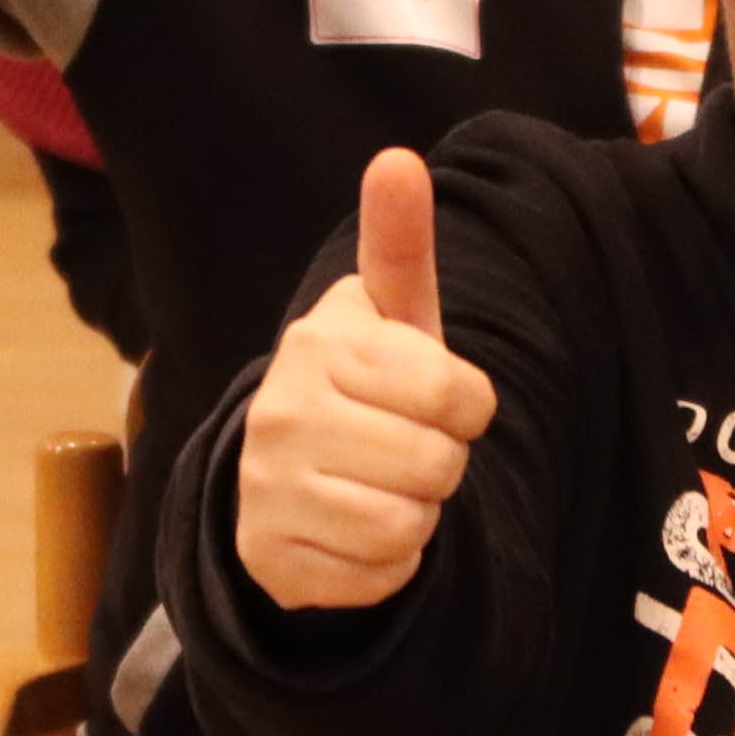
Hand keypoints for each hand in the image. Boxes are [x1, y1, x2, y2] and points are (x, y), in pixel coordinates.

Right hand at [236, 147, 495, 612]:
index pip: (457, 395)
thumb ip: (399, 243)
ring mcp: (267, 491)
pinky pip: (380, 575)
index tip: (436, 400)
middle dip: (441, 463)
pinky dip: (389, 563)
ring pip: (409, 524)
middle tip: (405, 447)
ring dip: (418, 514)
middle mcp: (281, 414)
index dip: (467, 406)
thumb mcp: (392, 317)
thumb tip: (397, 159)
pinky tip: (356, 529)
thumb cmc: (367, 385)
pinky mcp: (271, 560)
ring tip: (382, 485)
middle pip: (437, 465)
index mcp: (320, 346)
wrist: (290, 473)